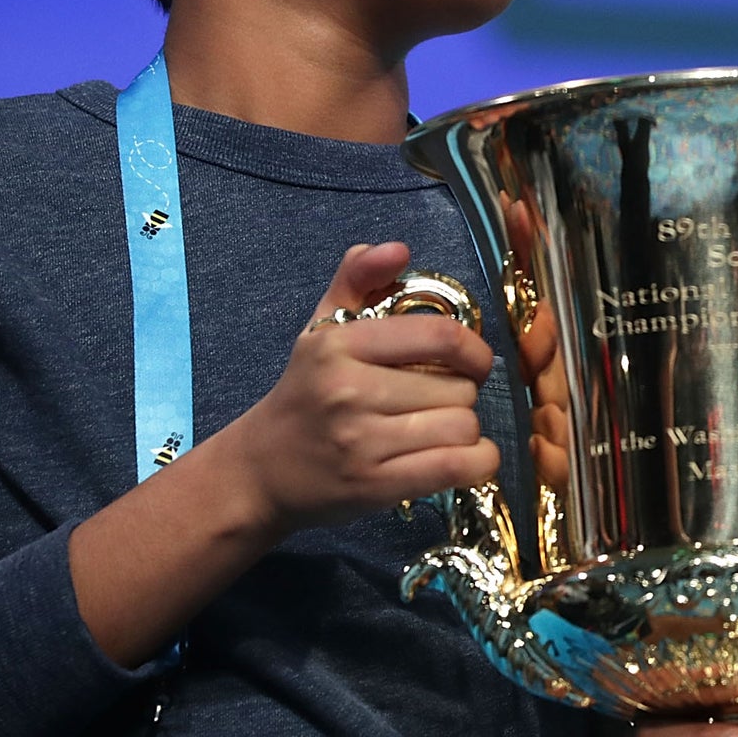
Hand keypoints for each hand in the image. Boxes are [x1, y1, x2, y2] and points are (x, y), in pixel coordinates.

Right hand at [211, 241, 500, 533]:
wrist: (261, 470)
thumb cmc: (305, 394)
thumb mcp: (322, 327)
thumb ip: (358, 278)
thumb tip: (398, 249)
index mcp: (340, 344)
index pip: (439, 336)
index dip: (474, 349)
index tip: (472, 362)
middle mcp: (349, 391)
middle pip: (458, 387)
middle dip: (461, 394)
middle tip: (438, 403)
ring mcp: (362, 443)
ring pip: (462, 427)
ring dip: (465, 431)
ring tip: (438, 431)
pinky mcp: (375, 487)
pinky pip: (459, 468)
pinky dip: (476, 463)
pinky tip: (462, 458)